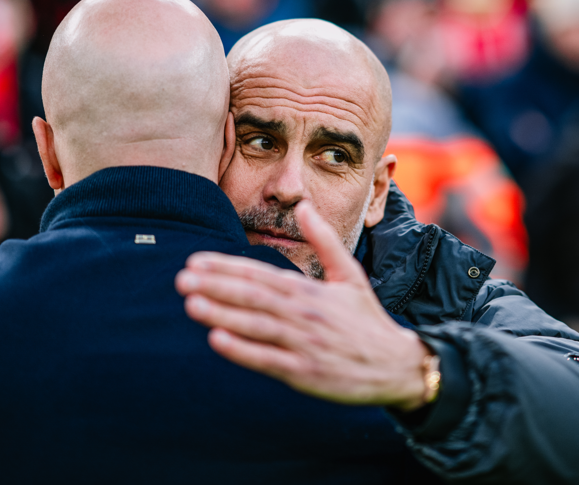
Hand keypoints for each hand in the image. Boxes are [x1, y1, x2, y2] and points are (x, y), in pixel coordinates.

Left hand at [176, 201, 432, 410]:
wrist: (396, 365)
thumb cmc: (367, 320)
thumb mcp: (351, 274)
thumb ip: (324, 240)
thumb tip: (304, 206)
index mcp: (312, 290)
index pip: (262, 274)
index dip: (227, 268)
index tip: (196, 261)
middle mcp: (305, 315)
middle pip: (254, 296)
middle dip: (216, 286)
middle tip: (182, 278)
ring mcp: (304, 344)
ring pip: (257, 325)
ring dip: (222, 314)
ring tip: (191, 304)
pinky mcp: (305, 372)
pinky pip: (268, 360)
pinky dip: (242, 350)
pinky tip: (217, 341)